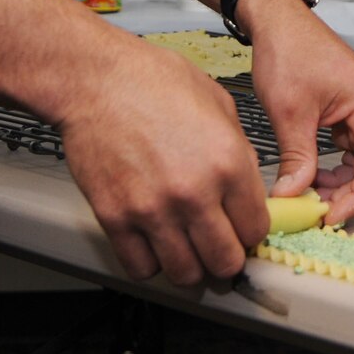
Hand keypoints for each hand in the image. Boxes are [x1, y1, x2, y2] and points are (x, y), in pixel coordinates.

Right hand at [55, 37, 269, 287]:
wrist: (96, 80)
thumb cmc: (153, 81)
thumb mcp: (219, 105)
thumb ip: (239, 152)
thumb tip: (248, 188)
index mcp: (228, 162)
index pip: (257, 229)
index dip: (251, 232)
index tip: (242, 228)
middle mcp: (194, 193)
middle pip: (225, 261)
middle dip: (226, 257)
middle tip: (218, 244)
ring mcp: (152, 210)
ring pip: (185, 274)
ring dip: (190, 266)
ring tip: (186, 247)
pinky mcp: (115, 218)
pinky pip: (141, 268)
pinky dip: (150, 263)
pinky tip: (153, 244)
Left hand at [248, 7, 353, 223]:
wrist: (279, 22)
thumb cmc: (289, 50)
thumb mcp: (289, 111)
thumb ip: (297, 159)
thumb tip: (293, 197)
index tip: (329, 216)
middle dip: (348, 194)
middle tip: (314, 211)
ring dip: (339, 183)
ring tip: (306, 193)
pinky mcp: (352, 112)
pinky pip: (353, 151)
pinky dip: (334, 168)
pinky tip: (310, 174)